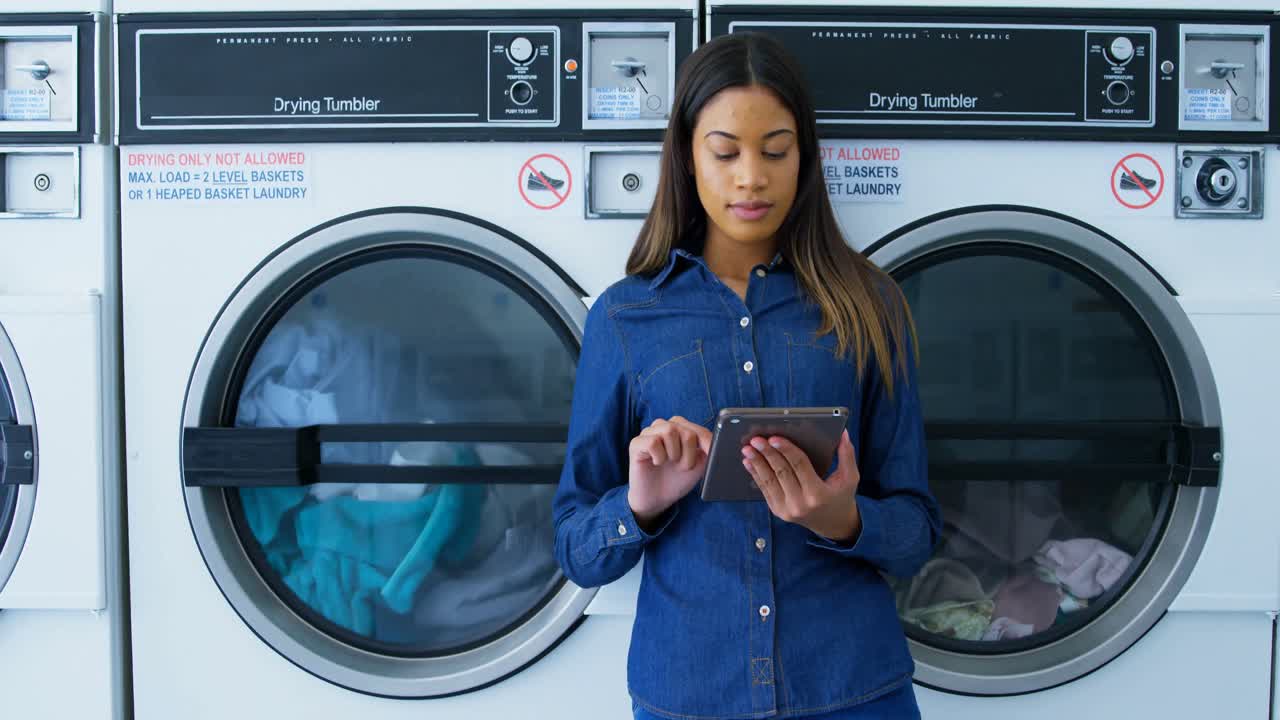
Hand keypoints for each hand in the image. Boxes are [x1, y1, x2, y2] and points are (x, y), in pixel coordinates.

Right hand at [628, 416, 712, 530]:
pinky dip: (659, 456)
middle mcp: (664, 426)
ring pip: (669, 431)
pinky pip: (653, 442)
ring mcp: (649, 433)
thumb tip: (718, 440)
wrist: (657, 499)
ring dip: (675, 454)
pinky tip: (657, 462)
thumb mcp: (699, 464)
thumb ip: (708, 450)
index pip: (698, 430)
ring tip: (670, 464)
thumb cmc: (677, 479)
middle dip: (689, 453)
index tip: (711, 455)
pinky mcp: (636, 443)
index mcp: (681, 429)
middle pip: (685, 430)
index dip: (707, 443)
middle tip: (684, 467)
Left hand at [741, 429, 861, 541]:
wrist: (833, 525)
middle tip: (756, 439)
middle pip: (781, 472)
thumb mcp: (850, 477)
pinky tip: (749, 462)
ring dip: (756, 463)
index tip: (774, 438)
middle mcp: (801, 504)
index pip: (800, 466)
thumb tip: (843, 433)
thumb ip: (847, 455)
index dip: (786, 450)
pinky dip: (756, 475)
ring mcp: (787, 510)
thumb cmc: (841, 496)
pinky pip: (765, 490)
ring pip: (769, 482)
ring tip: (747, 449)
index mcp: (818, 494)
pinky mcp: (778, 511)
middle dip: (767, 454)